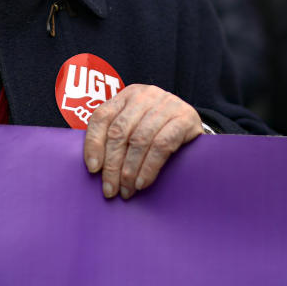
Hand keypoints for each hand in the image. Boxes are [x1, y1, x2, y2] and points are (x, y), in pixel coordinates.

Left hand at [83, 84, 202, 199]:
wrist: (193, 127)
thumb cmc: (158, 130)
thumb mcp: (135, 127)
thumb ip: (116, 138)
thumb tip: (95, 168)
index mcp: (127, 95)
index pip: (102, 117)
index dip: (93, 143)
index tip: (93, 169)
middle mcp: (145, 95)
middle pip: (119, 131)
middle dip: (112, 164)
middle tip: (110, 189)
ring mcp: (167, 104)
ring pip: (139, 139)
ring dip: (130, 169)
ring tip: (127, 190)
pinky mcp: (185, 118)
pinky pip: (162, 145)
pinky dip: (149, 167)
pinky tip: (142, 182)